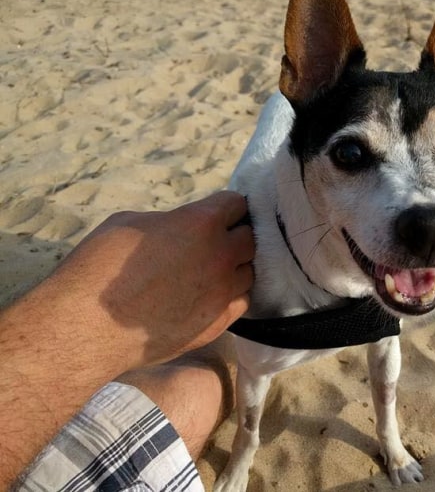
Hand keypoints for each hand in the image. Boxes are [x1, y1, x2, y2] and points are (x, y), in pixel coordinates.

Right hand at [48, 191, 254, 367]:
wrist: (87, 327)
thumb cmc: (99, 267)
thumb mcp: (132, 223)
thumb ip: (171, 222)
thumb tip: (182, 229)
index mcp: (202, 223)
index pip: (237, 204)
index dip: (226, 207)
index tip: (218, 214)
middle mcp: (221, 256)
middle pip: (250, 238)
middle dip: (234, 236)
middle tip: (214, 243)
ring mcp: (223, 293)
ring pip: (248, 272)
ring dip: (234, 268)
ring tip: (211, 272)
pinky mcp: (218, 323)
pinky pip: (240, 301)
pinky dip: (230, 295)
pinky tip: (210, 295)